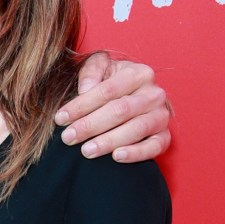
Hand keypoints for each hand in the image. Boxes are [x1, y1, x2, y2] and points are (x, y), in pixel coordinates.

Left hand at [54, 52, 171, 161]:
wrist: (133, 94)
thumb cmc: (110, 80)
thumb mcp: (99, 67)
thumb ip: (90, 72)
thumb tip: (85, 89)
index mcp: (138, 73)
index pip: (106, 91)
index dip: (81, 105)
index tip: (60, 118)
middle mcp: (154, 94)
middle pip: (120, 110)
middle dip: (90, 125)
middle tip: (68, 138)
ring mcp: (161, 115)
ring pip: (136, 129)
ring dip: (109, 141)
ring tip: (86, 151)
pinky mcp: (164, 136)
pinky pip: (154, 146)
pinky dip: (137, 153)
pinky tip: (116, 157)